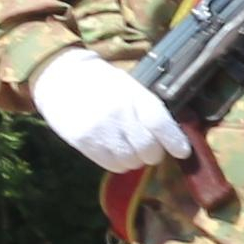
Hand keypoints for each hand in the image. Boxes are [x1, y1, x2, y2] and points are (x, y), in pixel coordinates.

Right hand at [29, 45, 192, 172]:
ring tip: (129, 146)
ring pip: (131, 161)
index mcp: (133, 94)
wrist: (61, 77)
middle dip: (153, 152)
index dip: (175, 141)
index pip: (160, 122)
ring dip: (136, 159)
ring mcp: (100, 130)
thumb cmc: (101, 81)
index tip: (183, 152)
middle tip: (150, 147)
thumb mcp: (128, 85)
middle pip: (148, 149)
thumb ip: (147, 107)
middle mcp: (118, 113)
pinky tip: (115, 150)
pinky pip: (112, 166)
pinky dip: (119, 163)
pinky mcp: (84, 143)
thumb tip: (171, 134)